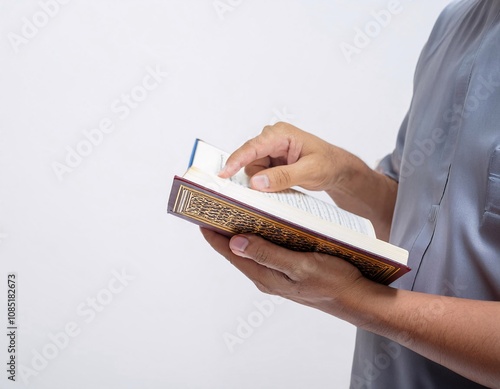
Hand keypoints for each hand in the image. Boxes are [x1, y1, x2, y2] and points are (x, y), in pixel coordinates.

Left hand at [200, 227, 367, 317]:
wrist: (355, 297)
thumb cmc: (333, 282)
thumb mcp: (300, 266)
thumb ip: (268, 254)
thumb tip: (235, 242)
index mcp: (264, 276)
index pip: (229, 252)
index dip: (213, 234)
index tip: (200, 214)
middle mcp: (265, 276)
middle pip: (235, 251)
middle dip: (222, 231)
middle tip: (214, 207)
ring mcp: (275, 275)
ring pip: (249, 251)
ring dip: (239, 233)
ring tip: (232, 211)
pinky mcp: (286, 271)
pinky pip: (264, 252)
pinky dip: (257, 237)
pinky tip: (262, 225)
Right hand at [218, 122, 351, 192]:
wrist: (337, 170)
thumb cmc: (328, 164)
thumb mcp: (309, 171)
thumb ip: (283, 176)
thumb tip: (256, 182)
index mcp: (280, 134)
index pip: (252, 147)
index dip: (235, 161)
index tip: (223, 175)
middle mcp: (271, 139)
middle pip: (249, 161)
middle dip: (257, 177)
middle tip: (274, 187)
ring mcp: (270, 151)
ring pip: (252, 171)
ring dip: (263, 183)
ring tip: (285, 184)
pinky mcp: (270, 162)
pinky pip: (258, 176)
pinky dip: (266, 184)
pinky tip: (281, 186)